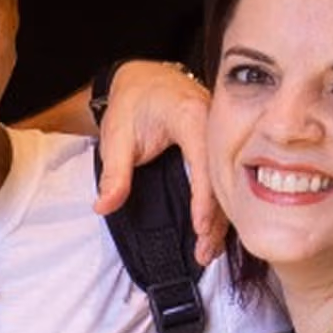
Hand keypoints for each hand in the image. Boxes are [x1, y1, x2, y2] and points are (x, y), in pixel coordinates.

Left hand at [90, 61, 223, 263]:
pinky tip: (214, 232)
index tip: (199, 228)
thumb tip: (103, 207)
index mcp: (193, 116)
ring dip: (221, 220)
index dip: (204, 200)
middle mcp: (215, 124)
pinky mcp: (220, 146)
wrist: (145, 78)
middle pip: (224, 179)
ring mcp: (222, 135)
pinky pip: (226, 178)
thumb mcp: (117, 135)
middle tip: (203, 254)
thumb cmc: (133, 101)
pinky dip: (220, 207)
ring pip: (229, 183)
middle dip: (216, 220)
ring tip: (208, 252)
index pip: (205, 163)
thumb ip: (114, 173)